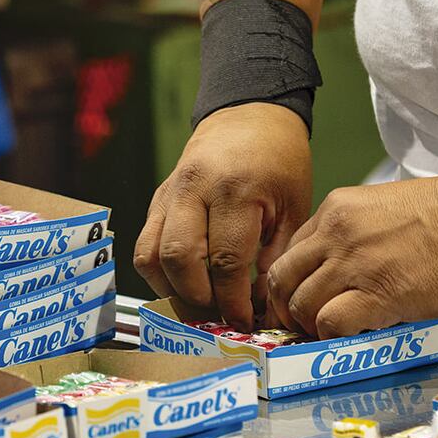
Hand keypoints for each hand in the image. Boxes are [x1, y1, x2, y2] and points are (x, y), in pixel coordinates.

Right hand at [134, 103, 311, 330]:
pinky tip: (185, 282)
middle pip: (179, 259)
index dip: (233, 301)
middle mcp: (195, 190)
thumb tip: (263, 306)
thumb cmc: (280, 161)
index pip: (226, 262)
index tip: (244, 323)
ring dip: (171, 288)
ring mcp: (169, 193)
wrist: (250, 115)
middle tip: (219, 315)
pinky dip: (159, 271)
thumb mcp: (293, 207)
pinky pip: (144, 243)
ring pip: (150, 254)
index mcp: (236, 191)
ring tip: (199, 302)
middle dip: (198, 298)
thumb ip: (276, 257)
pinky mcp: (157, 198)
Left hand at [267, 176, 437, 338]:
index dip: (291, 283)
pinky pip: (332, 325)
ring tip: (330, 336)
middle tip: (302, 326)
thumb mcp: (382, 205)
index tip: (300, 300)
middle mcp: (335, 234)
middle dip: (285, 309)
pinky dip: (334, 337)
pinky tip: (354, 337)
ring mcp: (353, 265)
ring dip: (310, 328)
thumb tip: (339, 269)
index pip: (291, 252)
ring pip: (302, 306)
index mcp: (336, 210)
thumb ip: (352, 232)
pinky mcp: (378, 296)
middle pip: (282, 279)